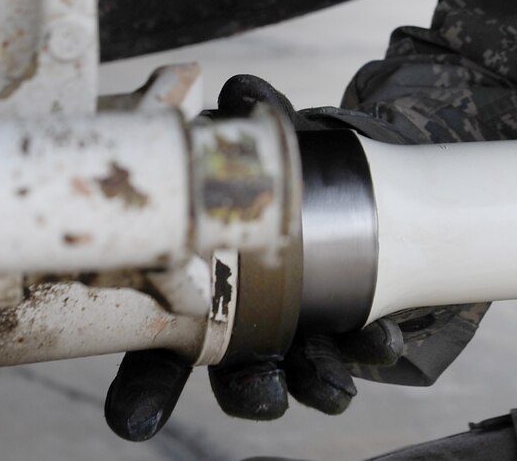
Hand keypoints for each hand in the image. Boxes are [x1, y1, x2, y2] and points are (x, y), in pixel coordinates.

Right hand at [102, 74, 403, 436]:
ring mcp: (299, 329)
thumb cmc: (280, 168)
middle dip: (249, 393)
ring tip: (332, 388)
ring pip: (300, 369)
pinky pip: (359, 342)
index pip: (157, 360)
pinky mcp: (352, 323)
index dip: (143, 395)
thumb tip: (238, 92)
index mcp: (196, 299)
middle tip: (264, 399)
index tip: (135, 423)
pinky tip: (381, 341)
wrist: (362, 175)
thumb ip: (248, 121)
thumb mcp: (257, 143)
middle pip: (234, 377)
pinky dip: (371, 343)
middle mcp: (245, 327)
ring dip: (316, 381)